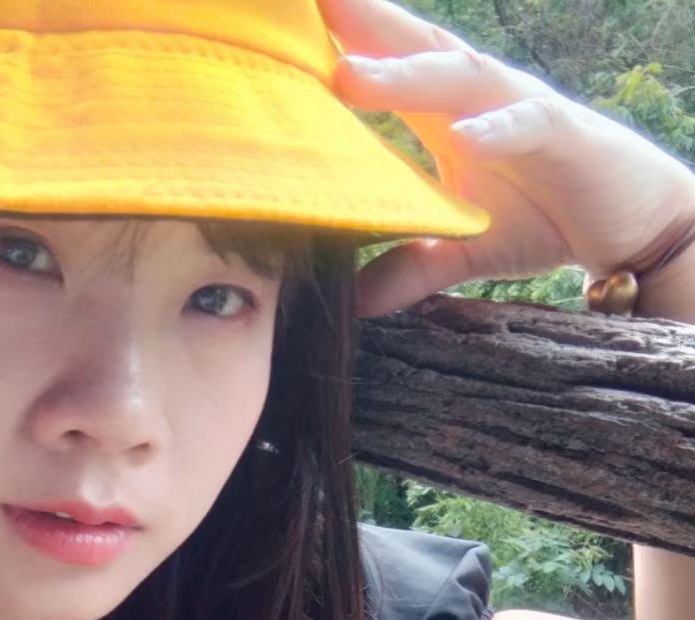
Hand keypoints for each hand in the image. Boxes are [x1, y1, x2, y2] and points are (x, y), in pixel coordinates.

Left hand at [321, 0, 694, 315]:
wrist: (627, 223)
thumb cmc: (542, 219)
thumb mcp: (461, 254)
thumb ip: (408, 269)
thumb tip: (354, 303)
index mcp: (444, 115)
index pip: (383, 67)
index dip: (335, 46)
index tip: (278, 36)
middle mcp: (474, 99)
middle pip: (409, 48)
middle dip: (357, 24)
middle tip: (303, 8)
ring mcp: (517, 109)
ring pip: (457, 78)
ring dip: (403, 73)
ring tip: (350, 74)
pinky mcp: (561, 135)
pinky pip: (526, 124)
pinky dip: (496, 128)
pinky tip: (467, 135)